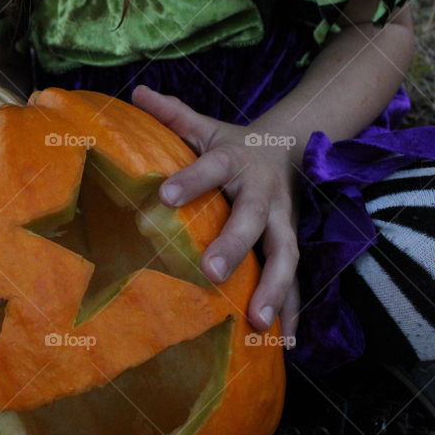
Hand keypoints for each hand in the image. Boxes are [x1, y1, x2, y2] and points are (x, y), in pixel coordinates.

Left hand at [132, 85, 299, 339]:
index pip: (211, 167)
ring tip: (258, 321)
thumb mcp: (206, 126)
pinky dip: (294, 310)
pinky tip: (287, 342)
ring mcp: (282, 221)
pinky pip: (297, 280)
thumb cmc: (235, 143)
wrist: (292, 147)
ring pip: (285, 255)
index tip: (164, 195)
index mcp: (234, 161)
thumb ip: (174, 114)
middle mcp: (262, 193)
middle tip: (210, 272)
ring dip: (275, 288)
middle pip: (252, 219)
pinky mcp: (291, 243)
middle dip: (235, 245)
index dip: (190, 180)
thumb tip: (137, 92)